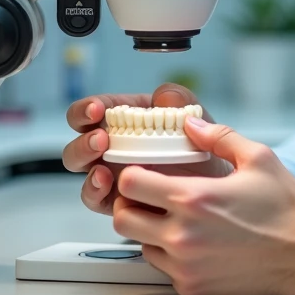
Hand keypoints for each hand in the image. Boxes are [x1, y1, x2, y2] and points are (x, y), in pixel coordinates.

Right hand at [62, 84, 232, 215]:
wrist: (215, 186)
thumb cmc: (200, 148)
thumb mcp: (195, 118)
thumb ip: (179, 100)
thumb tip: (163, 96)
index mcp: (126, 120)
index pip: (94, 109)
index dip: (87, 108)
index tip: (97, 109)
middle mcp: (113, 146)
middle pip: (79, 141)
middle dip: (84, 140)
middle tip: (101, 139)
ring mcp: (111, 172)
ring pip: (82, 169)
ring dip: (86, 163)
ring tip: (102, 167)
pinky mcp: (115, 198)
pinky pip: (95, 197)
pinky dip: (94, 191)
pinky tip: (107, 184)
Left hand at [113, 117, 294, 294]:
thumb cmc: (287, 210)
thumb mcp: (258, 159)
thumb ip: (219, 136)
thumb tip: (192, 125)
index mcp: (194, 198)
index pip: (130, 184)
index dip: (133, 175)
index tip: (145, 174)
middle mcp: (183, 235)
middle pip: (123, 219)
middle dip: (132, 205)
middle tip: (150, 200)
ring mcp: (186, 266)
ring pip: (141, 246)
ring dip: (152, 233)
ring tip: (179, 223)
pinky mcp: (193, 289)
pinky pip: (164, 270)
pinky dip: (172, 257)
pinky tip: (196, 245)